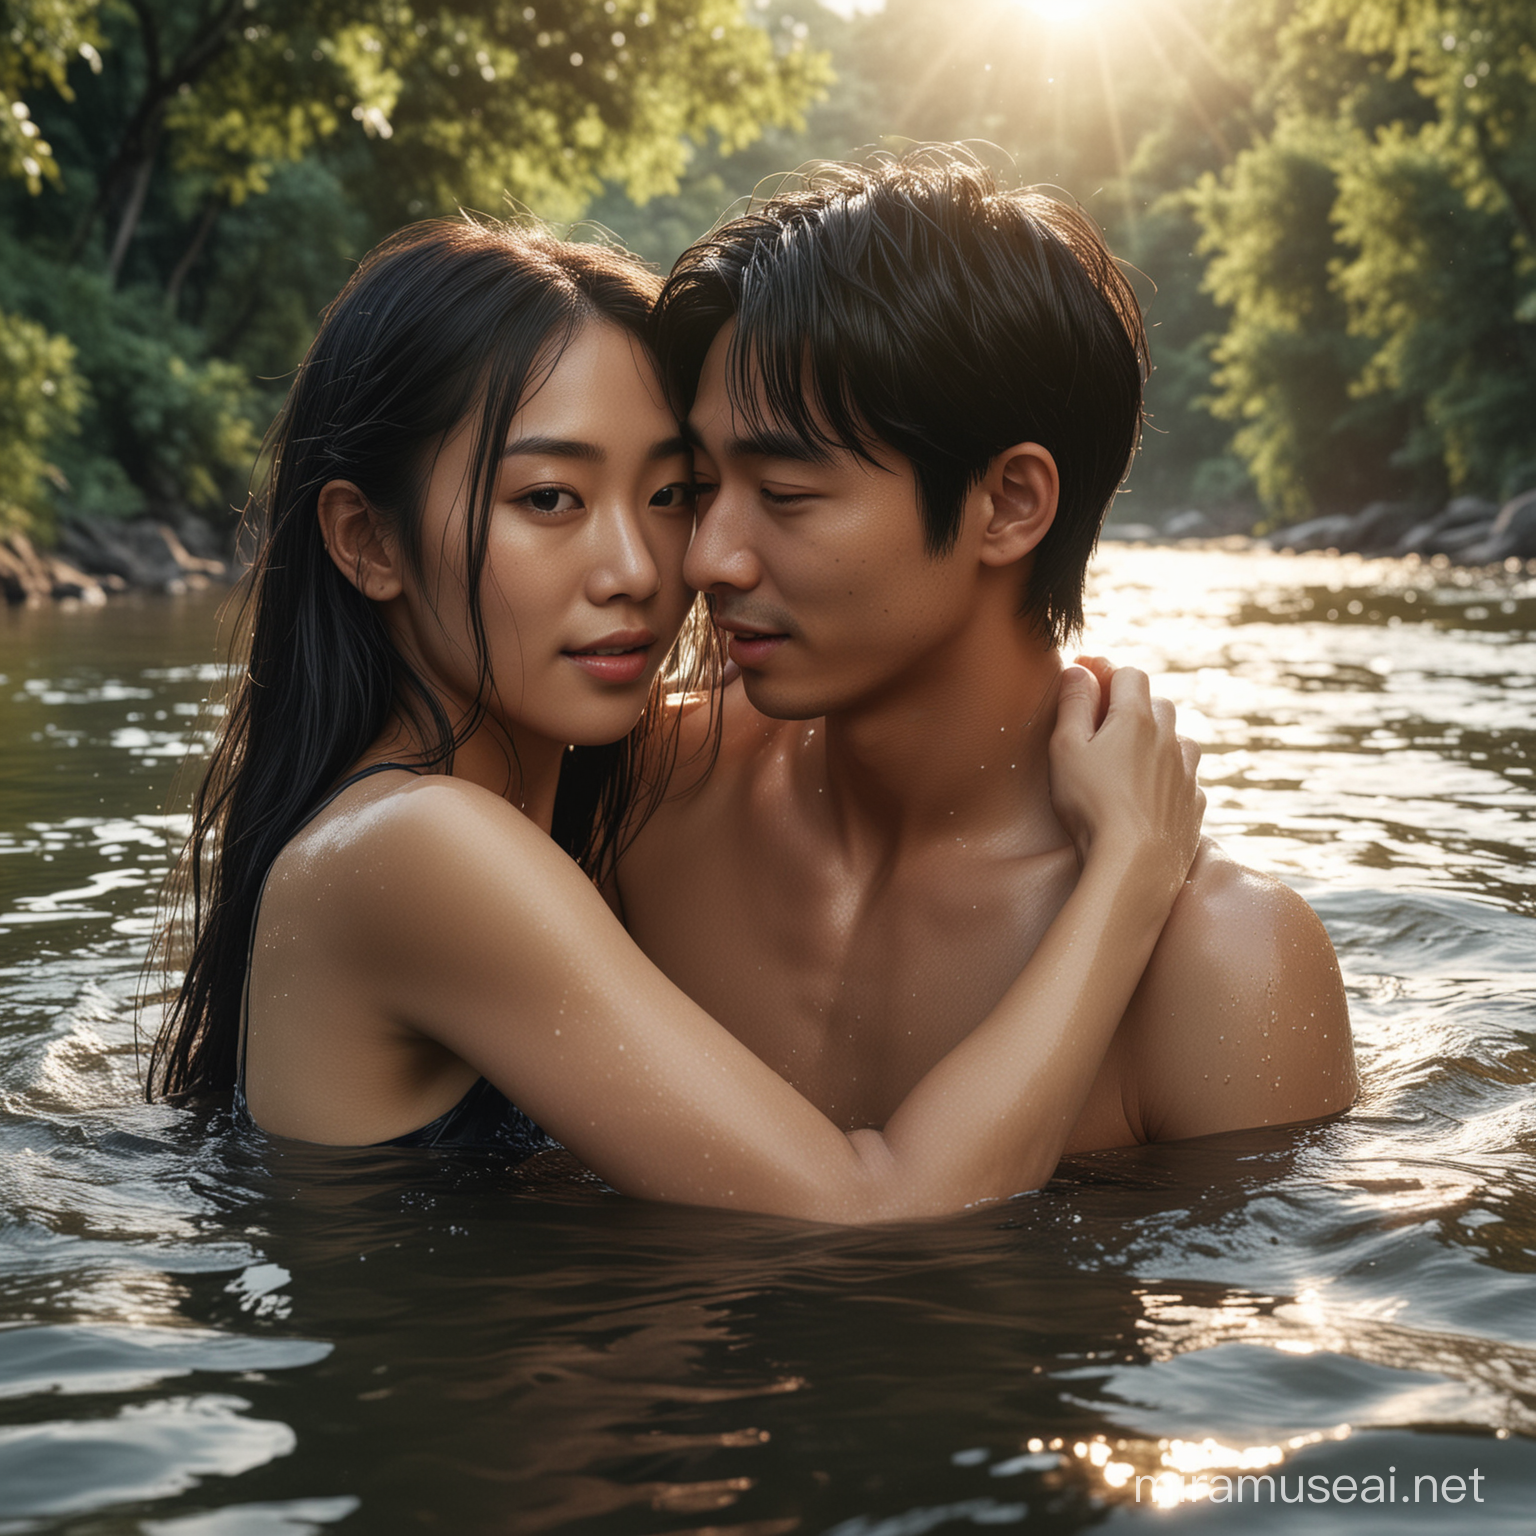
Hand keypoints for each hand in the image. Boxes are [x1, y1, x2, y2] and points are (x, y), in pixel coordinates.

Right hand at [1048, 664, 1203, 893]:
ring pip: (1178, 739)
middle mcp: (1170, 739)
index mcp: (1136, 719)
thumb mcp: (1066, 749)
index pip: (1129, 675)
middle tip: (1102, 723)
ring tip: (1130, 758)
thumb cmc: (1091, 805)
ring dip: (1157, 740)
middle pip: (1158, 703)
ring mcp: (1187, 773)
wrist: (1136, 864)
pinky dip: (1168, 776)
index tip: (1083, 676)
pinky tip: (1148, 794)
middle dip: (1132, 705)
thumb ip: (1073, 705)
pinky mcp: (1194, 804)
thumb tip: (1079, 671)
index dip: (1105, 671)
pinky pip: (1185, 777)